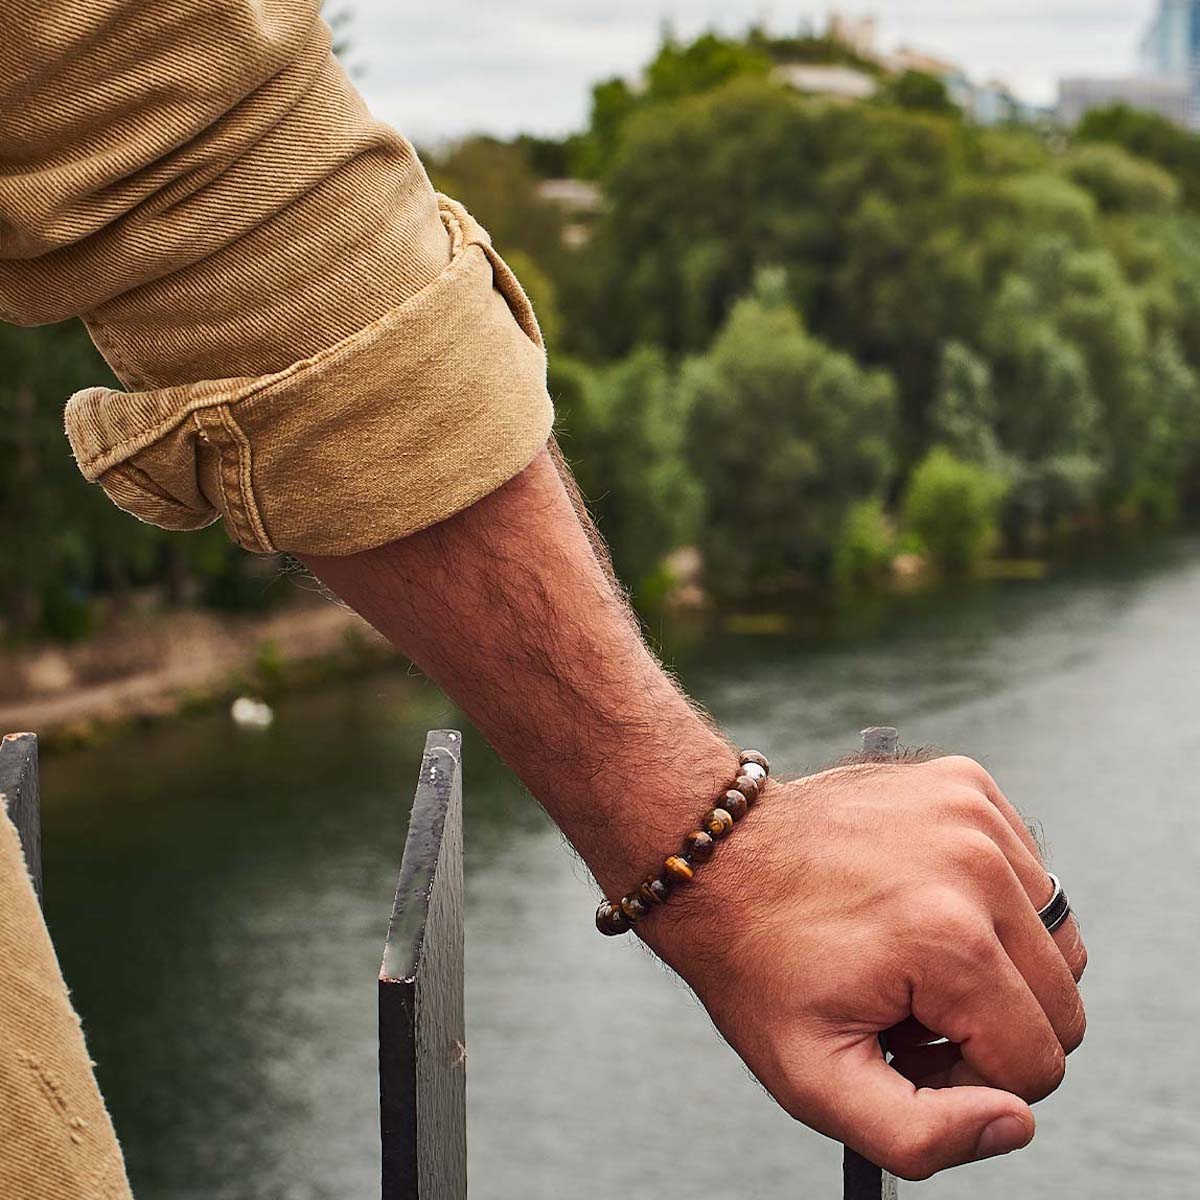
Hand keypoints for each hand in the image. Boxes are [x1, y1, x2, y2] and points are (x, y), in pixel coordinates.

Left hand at [641, 754, 1086, 1180]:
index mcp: (948, 940)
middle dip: (990, 1026)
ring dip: (997, 966)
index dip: (969, 1079)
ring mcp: (973, 811)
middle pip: (1060, 1004)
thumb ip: (921, 1136)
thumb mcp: (813, 1080)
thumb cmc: (759, 969)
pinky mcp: (967, 783)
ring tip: (911, 956)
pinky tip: (919, 902)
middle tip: (905, 1006)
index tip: (903, 1047)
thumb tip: (1016, 1120)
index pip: (1037, 1064)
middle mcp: (975, 862)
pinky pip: (1029, 878)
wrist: (716, 858)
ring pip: (1055, 942)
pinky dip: (991, 904)